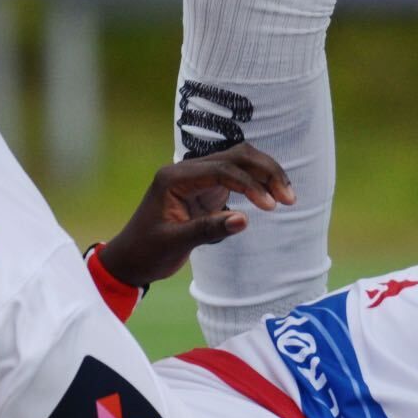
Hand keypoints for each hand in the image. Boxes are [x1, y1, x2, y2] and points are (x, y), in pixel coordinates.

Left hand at [100, 148, 295, 290]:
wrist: (129, 260)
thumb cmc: (146, 251)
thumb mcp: (175, 243)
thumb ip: (208, 229)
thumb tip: (244, 220)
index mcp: (174, 177)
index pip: (221, 169)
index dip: (249, 184)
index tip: (269, 206)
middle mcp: (187, 171)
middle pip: (235, 157)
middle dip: (265, 172)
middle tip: (288, 197)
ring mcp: (197, 179)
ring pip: (239, 163)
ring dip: (264, 176)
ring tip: (287, 198)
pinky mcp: (205, 190)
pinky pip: (236, 179)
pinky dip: (256, 186)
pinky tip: (271, 199)